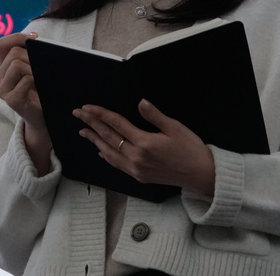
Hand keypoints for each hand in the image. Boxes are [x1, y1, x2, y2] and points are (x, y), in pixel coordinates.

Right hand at [0, 31, 50, 170]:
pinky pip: (25, 80)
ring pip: (17, 64)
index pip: (3, 44)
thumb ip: (29, 55)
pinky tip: (39, 89)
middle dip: (32, 57)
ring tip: (40, 79)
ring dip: (34, 69)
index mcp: (2, 68)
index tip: (35, 40)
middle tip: (42, 68)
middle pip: (14, 53)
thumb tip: (35, 39)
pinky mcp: (11, 100)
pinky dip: (35, 81)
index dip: (18, 37)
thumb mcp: (33, 70)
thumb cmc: (40, 92)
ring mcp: (2, 90)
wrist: (42, 119)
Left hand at [73, 99, 215, 195]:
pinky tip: (101, 150)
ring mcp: (136, 169)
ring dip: (94, 140)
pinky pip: (117, 164)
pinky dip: (107, 155)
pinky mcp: (139, 176)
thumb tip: (140, 102)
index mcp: (144, 143)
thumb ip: (154, 116)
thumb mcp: (175, 128)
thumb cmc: (191, 149)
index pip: (116, 124)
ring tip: (83, 131)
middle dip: (91, 124)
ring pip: (109, 152)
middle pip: (108, 137)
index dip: (100, 114)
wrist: (202, 175)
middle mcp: (136, 157)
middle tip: (77, 114)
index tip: (87, 107)